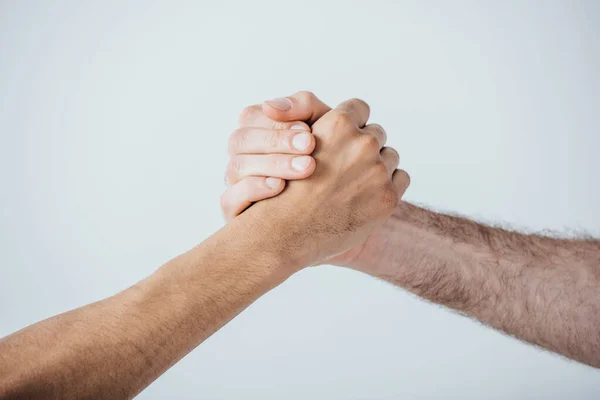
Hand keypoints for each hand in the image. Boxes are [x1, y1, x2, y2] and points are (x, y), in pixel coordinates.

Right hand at [221, 91, 330, 219]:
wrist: (342, 208)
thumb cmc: (330, 162)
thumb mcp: (324, 128)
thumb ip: (304, 107)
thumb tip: (270, 105)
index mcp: (257, 133)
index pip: (251, 117)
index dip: (277, 122)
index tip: (308, 130)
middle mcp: (242, 157)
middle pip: (240, 140)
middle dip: (276, 140)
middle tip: (310, 145)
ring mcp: (236, 185)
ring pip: (236, 167)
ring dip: (272, 164)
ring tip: (306, 168)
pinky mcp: (235, 213)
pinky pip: (229, 199)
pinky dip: (254, 189)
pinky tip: (280, 187)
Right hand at [239, 98, 409, 266]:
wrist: (284, 235)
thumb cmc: (283, 189)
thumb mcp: (287, 142)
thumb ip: (310, 118)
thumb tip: (333, 110)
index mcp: (338, 124)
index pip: (359, 108)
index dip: (349, 124)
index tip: (340, 139)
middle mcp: (362, 144)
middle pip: (377, 133)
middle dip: (363, 147)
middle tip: (344, 167)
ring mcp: (378, 172)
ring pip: (390, 156)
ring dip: (377, 166)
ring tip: (352, 184)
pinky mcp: (388, 198)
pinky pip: (400, 178)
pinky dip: (387, 186)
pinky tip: (364, 197)